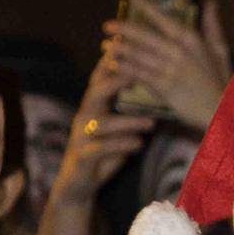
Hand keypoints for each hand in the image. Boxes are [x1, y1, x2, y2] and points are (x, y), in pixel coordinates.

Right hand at [49, 35, 159, 201]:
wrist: (78, 186)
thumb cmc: (101, 155)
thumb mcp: (116, 131)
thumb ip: (129, 113)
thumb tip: (155, 94)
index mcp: (92, 108)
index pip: (100, 80)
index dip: (111, 64)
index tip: (129, 48)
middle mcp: (84, 118)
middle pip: (95, 93)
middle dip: (113, 82)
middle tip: (136, 76)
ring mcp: (81, 137)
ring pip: (102, 123)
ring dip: (127, 122)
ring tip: (151, 122)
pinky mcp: (83, 157)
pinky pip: (101, 148)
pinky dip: (121, 145)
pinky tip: (138, 144)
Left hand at [113, 0, 230, 132]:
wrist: (222, 112)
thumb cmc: (221, 81)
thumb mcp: (221, 50)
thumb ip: (213, 25)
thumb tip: (210, 1)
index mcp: (191, 39)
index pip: (163, 18)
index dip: (146, 6)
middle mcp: (178, 52)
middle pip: (144, 36)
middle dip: (123, 29)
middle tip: (107, 25)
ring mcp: (169, 70)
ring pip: (138, 55)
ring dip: (119, 50)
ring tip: (106, 46)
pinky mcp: (163, 88)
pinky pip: (139, 75)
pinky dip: (124, 69)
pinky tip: (113, 66)